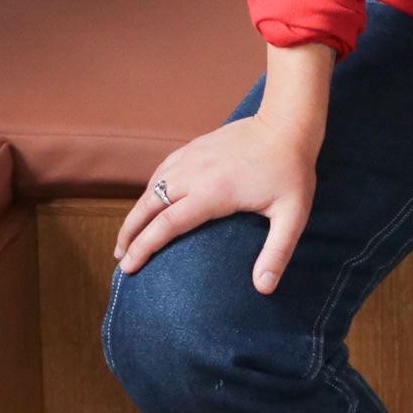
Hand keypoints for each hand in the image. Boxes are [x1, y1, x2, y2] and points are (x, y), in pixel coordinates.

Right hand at [113, 111, 320, 293]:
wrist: (288, 122)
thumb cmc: (291, 169)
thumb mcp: (292, 214)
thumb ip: (277, 252)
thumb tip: (264, 289)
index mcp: (213, 193)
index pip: (166, 225)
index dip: (144, 248)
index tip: (128, 269)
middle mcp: (196, 173)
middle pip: (149, 205)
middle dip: (129, 233)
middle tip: (119, 259)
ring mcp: (194, 155)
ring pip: (153, 185)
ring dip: (137, 211)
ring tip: (128, 236)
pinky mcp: (197, 145)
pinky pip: (164, 168)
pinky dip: (150, 188)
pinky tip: (149, 200)